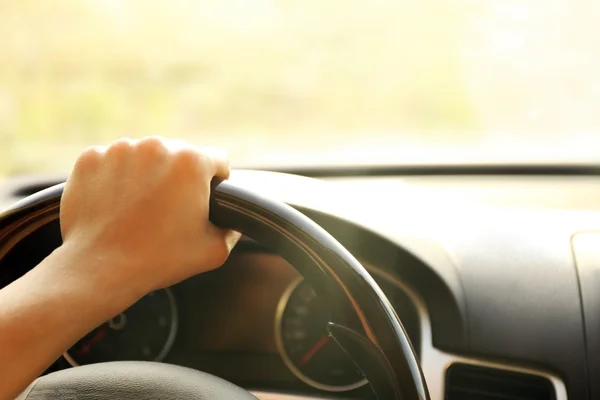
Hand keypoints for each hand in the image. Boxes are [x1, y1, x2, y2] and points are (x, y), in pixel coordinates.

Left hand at [59, 137, 240, 301]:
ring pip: (145, 156)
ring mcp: (120, 149)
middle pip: (180, 155)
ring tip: (140, 209)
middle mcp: (157, 145)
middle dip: (179, 177)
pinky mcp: (91, 158)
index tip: (204, 200)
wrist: (99, 268)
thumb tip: (233, 220)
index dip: (216, 182)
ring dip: (148, 174)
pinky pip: (113, 162)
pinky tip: (116, 205)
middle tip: (169, 210)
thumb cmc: (160, 259)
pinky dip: (116, 178)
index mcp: (192, 162)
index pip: (218, 160)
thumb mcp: (215, 250)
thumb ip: (232, 228)